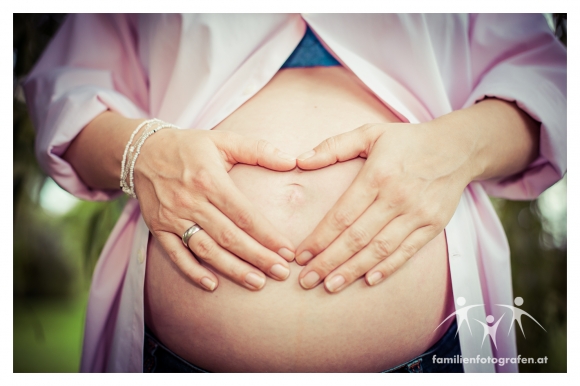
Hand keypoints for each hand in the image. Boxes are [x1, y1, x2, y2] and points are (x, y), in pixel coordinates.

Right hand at [134, 128, 297, 291]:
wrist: (141, 150)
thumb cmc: (190, 146)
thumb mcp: (223, 140)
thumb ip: (258, 150)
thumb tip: (291, 161)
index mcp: (210, 180)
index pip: (244, 214)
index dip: (267, 235)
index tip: (288, 251)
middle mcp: (191, 201)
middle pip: (229, 236)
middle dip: (257, 257)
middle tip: (281, 272)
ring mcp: (173, 217)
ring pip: (206, 249)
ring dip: (232, 269)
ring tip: (257, 283)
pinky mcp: (158, 228)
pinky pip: (176, 254)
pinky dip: (192, 271)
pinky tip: (212, 285)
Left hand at [294, 122, 473, 292]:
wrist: (458, 147)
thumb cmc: (407, 141)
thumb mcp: (370, 133)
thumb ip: (334, 146)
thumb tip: (301, 161)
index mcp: (377, 175)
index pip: (342, 215)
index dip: (320, 238)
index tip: (301, 254)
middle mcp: (397, 197)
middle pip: (357, 237)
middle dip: (328, 261)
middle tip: (307, 280)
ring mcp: (417, 213)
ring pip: (380, 249)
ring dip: (353, 270)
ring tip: (330, 286)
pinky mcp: (433, 225)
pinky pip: (408, 251)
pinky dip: (388, 267)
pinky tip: (368, 280)